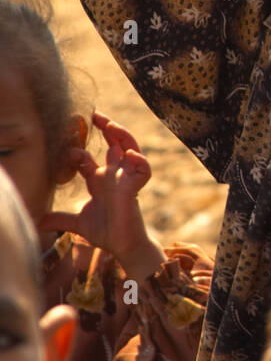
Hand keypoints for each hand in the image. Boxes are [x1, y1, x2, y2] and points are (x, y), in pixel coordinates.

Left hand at [37, 112, 164, 282]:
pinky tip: (130, 154)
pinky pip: (143, 170)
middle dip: (106, 128)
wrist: (123, 246)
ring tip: (112, 126)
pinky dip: (140, 161)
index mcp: (99, 180)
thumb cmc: (106, 231)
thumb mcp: (78, 222)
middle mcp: (113, 175)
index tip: (66, 151)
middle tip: (95, 114)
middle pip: (113, 144)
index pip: (86, 158)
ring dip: (123, 136)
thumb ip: (60, 219)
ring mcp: (125, 179)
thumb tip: (38, 222)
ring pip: (130, 149)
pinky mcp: (135, 188)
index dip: (76, 151)